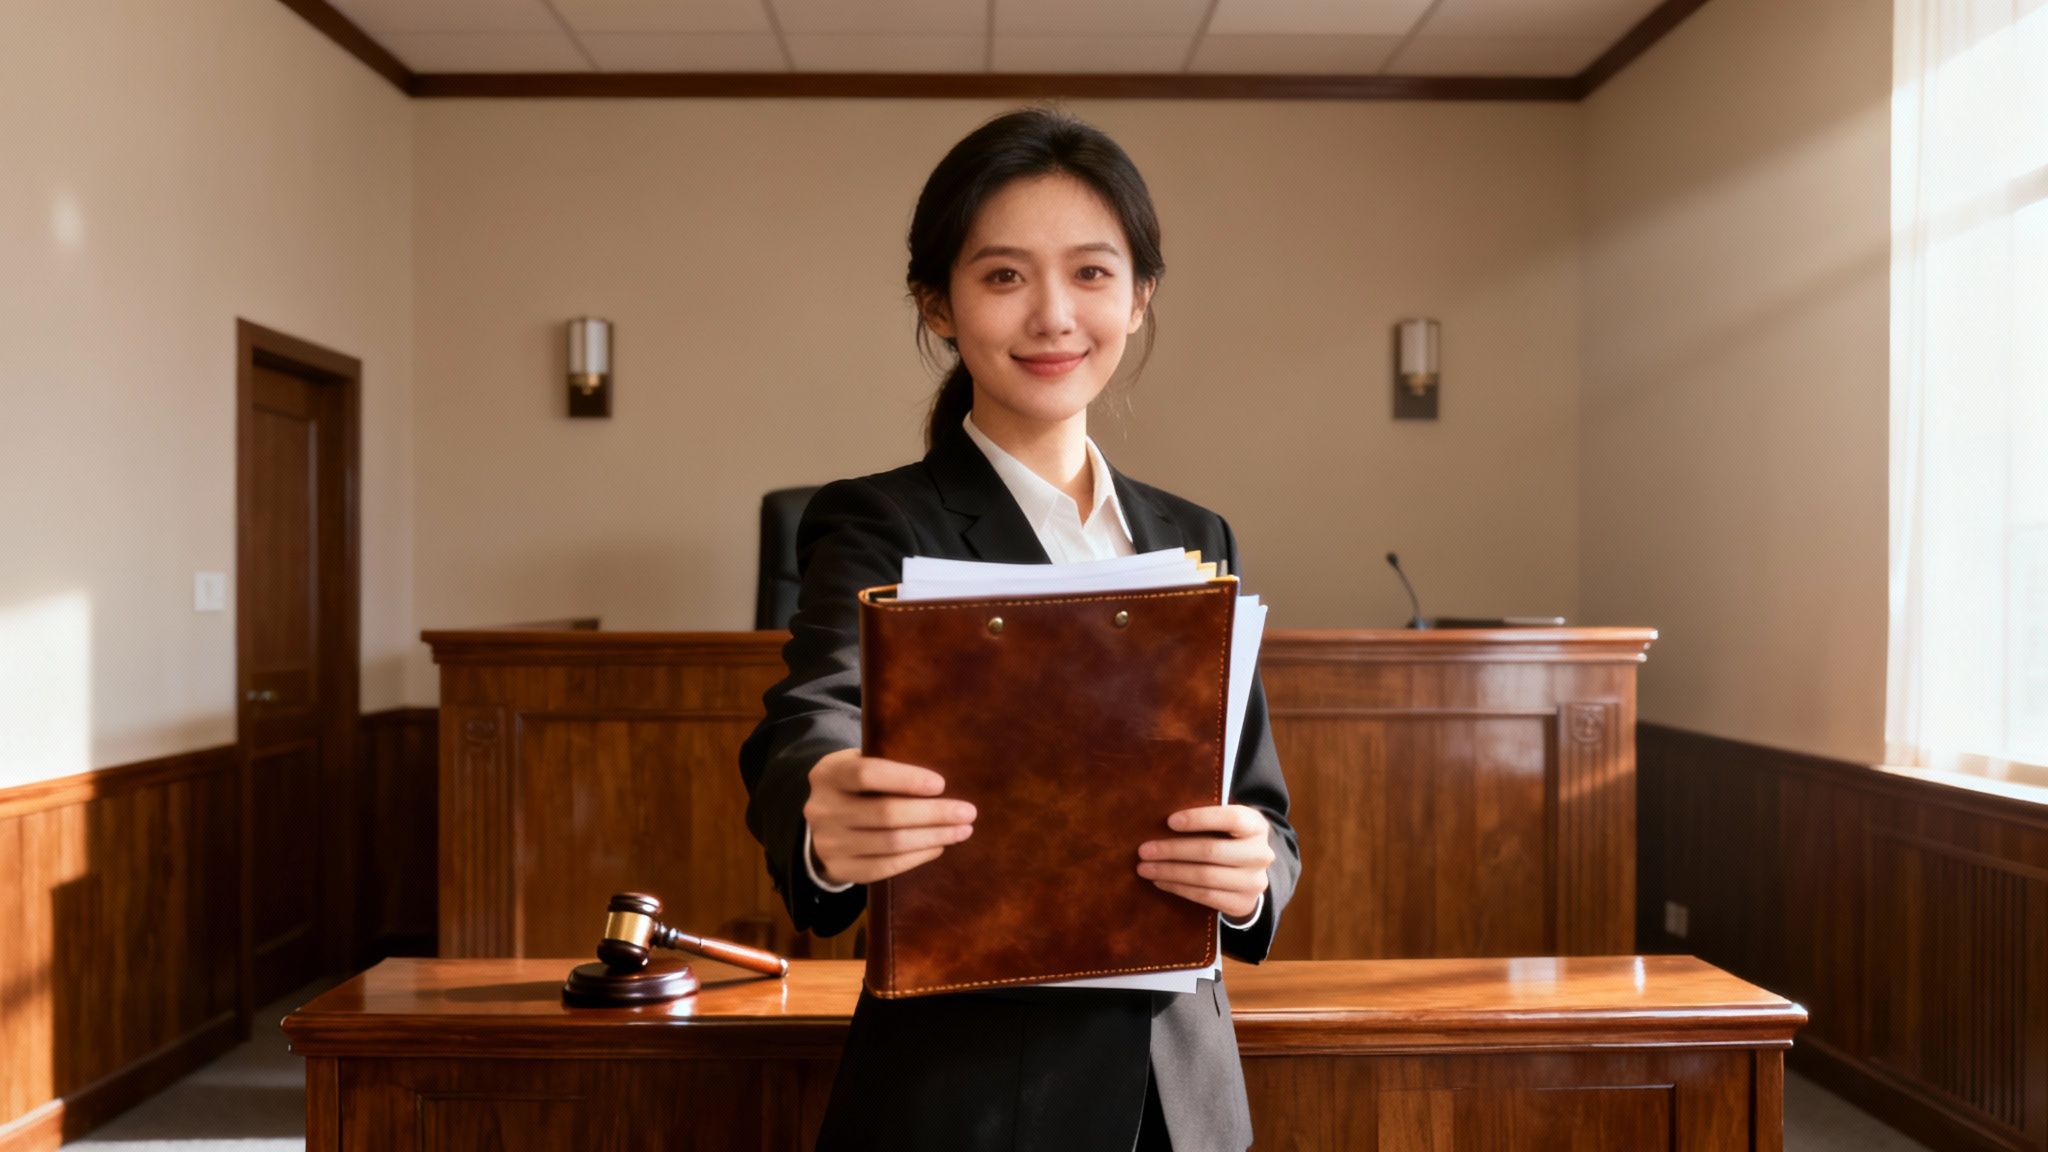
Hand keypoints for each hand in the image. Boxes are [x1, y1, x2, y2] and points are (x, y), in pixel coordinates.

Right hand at [804, 749, 975, 884]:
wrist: (822, 824)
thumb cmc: (856, 787)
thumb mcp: (859, 765)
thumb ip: (886, 765)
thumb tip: (940, 780)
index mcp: (827, 774)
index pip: (866, 774)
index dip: (906, 779)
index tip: (941, 784)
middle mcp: (821, 809)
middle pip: (885, 813)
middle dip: (933, 813)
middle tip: (968, 812)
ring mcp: (827, 843)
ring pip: (890, 843)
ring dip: (933, 837)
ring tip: (962, 830)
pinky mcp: (839, 869)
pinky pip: (885, 867)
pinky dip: (917, 857)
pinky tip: (939, 847)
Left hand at [1136, 805, 1273, 920]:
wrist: (1251, 874)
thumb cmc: (1228, 840)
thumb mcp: (1226, 824)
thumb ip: (1206, 819)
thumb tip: (1161, 818)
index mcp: (1256, 826)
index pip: (1230, 818)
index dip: (1199, 819)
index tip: (1169, 821)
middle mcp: (1260, 854)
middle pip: (1211, 850)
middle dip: (1172, 850)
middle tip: (1144, 850)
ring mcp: (1254, 882)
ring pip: (1205, 876)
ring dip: (1170, 872)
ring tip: (1145, 868)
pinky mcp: (1243, 904)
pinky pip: (1205, 896)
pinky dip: (1178, 888)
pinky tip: (1160, 881)